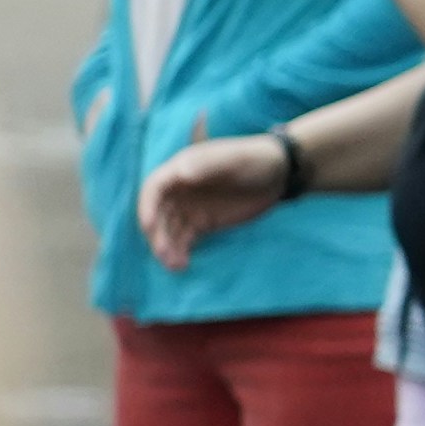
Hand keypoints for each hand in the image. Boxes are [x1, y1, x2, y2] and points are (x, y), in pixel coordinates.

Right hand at [138, 133, 290, 269]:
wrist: (277, 174)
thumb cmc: (254, 160)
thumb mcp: (234, 159)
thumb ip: (208, 165)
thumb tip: (182, 172)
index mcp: (181, 169)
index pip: (154, 188)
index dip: (147, 206)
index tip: (148, 226)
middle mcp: (179, 189)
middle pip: (157, 213)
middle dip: (157, 234)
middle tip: (164, 254)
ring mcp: (189, 207)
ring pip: (169, 229)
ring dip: (167, 247)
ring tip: (175, 265)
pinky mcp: (201, 223)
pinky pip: (184, 239)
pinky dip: (180, 251)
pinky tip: (182, 264)